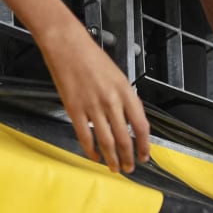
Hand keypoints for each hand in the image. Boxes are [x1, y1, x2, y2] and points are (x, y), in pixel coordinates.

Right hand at [37, 18, 151, 172]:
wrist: (67, 45)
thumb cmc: (91, 57)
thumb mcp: (118, 76)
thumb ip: (126, 99)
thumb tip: (131, 122)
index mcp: (125, 92)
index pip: (141, 126)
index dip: (144, 145)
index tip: (145, 155)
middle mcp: (111, 101)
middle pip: (125, 138)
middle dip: (128, 158)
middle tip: (129, 168)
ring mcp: (93, 106)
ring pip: (106, 141)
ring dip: (112, 158)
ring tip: (114, 167)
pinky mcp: (74, 109)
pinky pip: (85, 136)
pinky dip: (91, 150)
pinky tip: (94, 157)